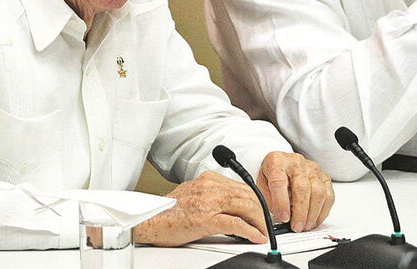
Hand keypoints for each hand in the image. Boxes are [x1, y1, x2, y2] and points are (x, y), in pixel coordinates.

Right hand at [134, 171, 267, 246]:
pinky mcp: (206, 219)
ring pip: (246, 207)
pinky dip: (250, 231)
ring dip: (259, 222)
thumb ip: (212, 195)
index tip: (262, 210)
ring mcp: (208, 202)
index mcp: (208, 179)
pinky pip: (236, 224)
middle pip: (247, 195)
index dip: (256, 200)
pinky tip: (255, 237)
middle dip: (262, 212)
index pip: (242, 186)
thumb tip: (231, 207)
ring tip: (264, 232)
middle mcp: (210, 187)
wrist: (150, 220)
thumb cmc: (169, 212)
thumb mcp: (194, 195)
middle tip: (267, 224)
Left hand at [257, 152, 333, 232]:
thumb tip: (280, 219)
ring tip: (305, 226)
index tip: (283, 218)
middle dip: (300, 212)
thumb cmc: (272, 175)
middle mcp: (296, 163)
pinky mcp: (324, 177)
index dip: (281, 202)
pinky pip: (328, 196)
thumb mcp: (262, 185)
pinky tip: (314, 220)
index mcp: (276, 162)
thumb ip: (269, 201)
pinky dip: (322, 212)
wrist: (283, 163)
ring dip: (312, 214)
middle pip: (302, 188)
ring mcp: (312, 169)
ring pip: (318, 192)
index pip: (279, 182)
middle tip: (296, 227)